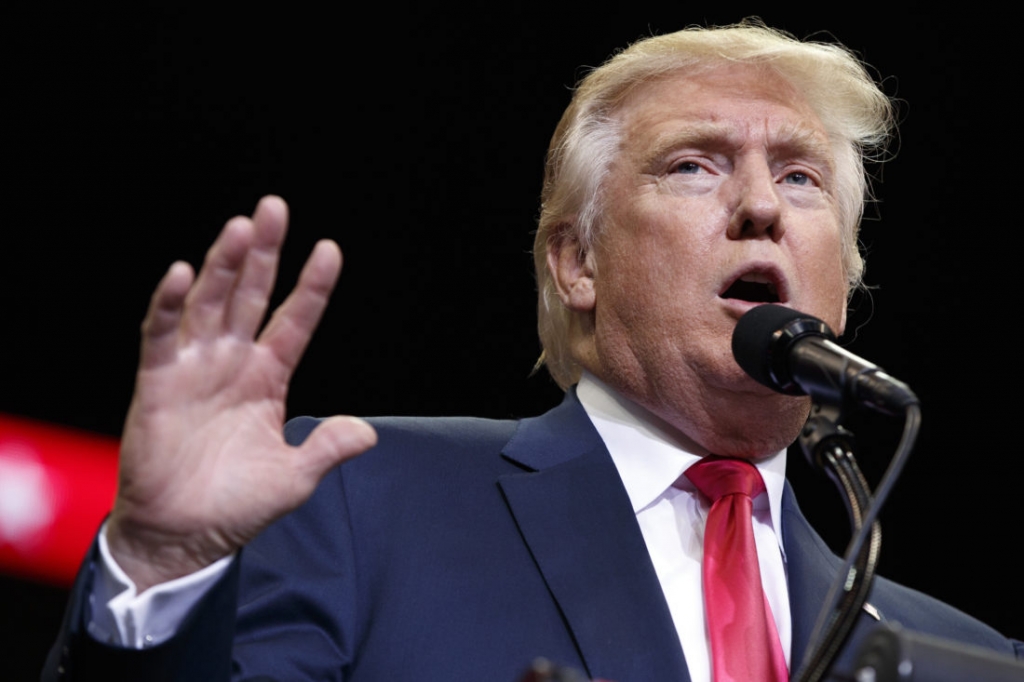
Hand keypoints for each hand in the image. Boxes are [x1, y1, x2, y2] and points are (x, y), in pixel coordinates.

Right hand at [106, 196, 376, 591]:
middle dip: (262, 253)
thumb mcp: (294, 478)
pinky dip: (170, 305)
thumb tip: (367, 433)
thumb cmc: (236, 506)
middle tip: (273, 208)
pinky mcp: (157, 382)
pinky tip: (183, 273)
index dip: (312, 287)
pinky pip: (161, 335)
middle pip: (250, 295)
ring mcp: (194, 368)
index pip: (294, 321)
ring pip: (210, 304)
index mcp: (268, 378)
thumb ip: (327, 448)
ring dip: (222, 265)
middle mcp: (232, 363)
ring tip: (240, 227)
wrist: (183, 537)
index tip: (330, 250)